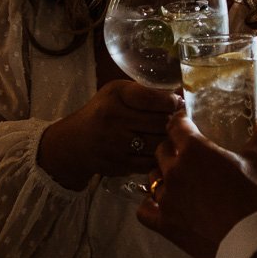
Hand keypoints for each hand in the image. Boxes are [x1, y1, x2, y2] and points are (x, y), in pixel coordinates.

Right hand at [37, 80, 182, 189]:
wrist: (76, 142)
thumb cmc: (103, 112)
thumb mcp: (117, 93)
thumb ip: (145, 92)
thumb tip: (180, 97)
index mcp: (116, 95)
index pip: (153, 98)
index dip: (171, 102)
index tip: (177, 103)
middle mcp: (114, 118)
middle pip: (160, 123)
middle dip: (172, 122)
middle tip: (176, 121)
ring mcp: (116, 144)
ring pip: (158, 144)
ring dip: (168, 141)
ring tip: (167, 136)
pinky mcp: (119, 164)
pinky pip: (150, 162)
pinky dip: (158, 157)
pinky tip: (157, 151)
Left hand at [137, 112, 256, 257]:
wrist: (247, 239)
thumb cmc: (252, 196)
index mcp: (194, 150)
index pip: (176, 126)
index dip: (180, 121)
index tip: (184, 122)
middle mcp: (174, 170)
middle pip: (161, 151)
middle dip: (172, 149)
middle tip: (185, 154)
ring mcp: (166, 198)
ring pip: (153, 178)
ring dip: (162, 176)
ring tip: (176, 180)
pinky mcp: (164, 223)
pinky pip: (144, 210)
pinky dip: (150, 206)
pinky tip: (160, 204)